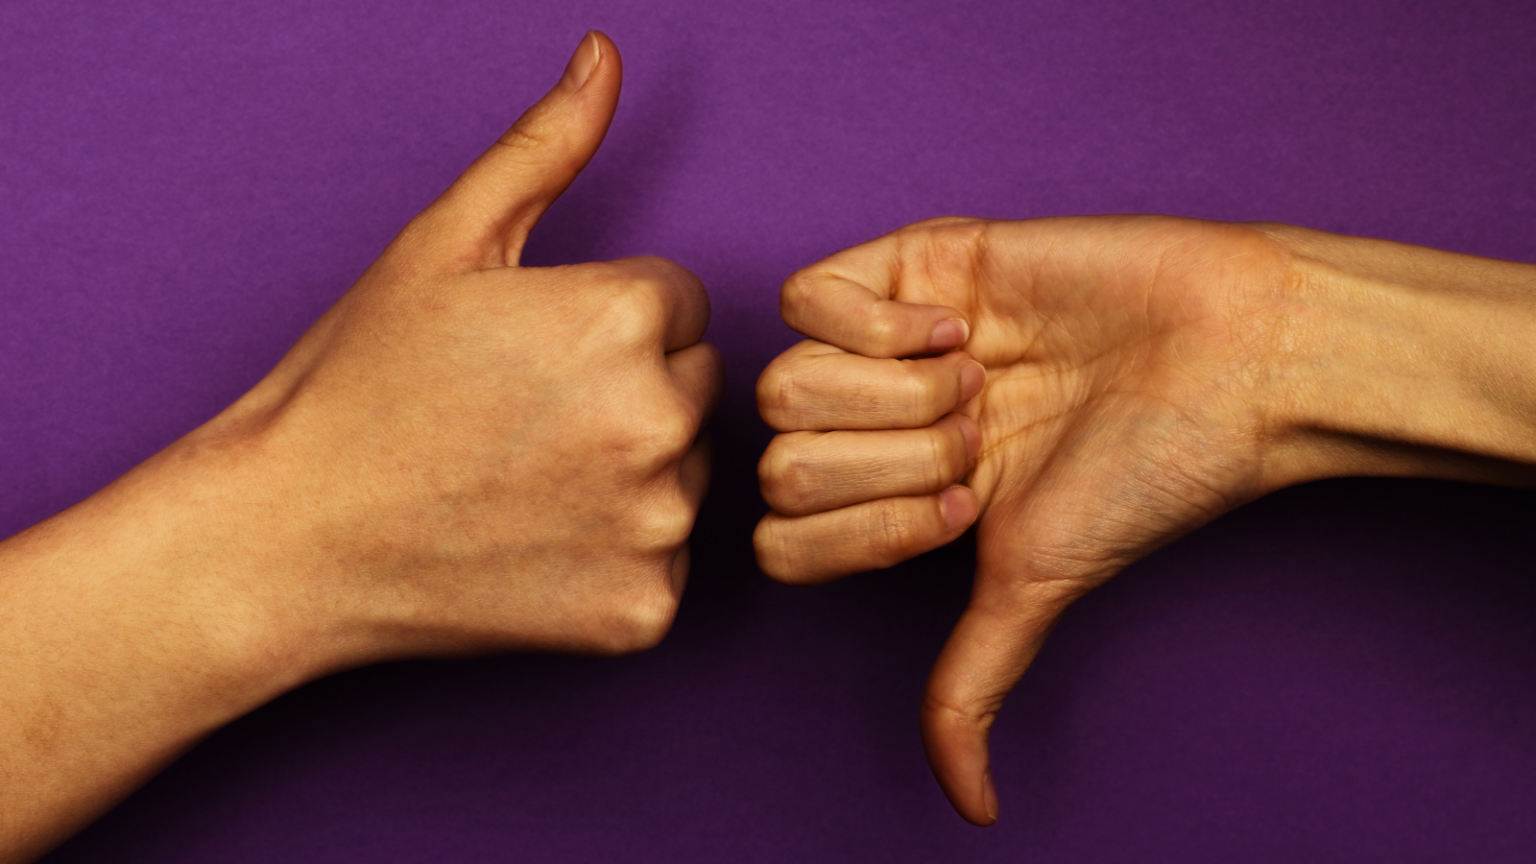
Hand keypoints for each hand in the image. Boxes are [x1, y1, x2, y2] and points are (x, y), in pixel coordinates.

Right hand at [0, 32, 721, 860]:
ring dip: (632, 474)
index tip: (530, 356)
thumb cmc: (358, 386)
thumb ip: (544, 146)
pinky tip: (538, 548)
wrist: (289, 541)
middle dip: (628, 390)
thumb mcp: (444, 244)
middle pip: (692, 383)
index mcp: (628, 313)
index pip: (678, 301)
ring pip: (687, 473)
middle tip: (524, 419)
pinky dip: (617, 559)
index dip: (601, 321)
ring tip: (525, 481)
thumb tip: (605, 57)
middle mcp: (663, 418)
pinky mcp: (646, 609)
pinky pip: (665, 562)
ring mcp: (658, 523)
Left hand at [755, 216, 1311, 823]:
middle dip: (895, 465)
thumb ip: (970, 684)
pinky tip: (960, 327)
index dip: (863, 534)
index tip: (964, 511)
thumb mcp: (1034, 587)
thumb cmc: (1142, 473)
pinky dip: (877, 326)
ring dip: (894, 397)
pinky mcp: (902, 262)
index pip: (782, 542)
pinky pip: (801, 297)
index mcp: (893, 501)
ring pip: (784, 385)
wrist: (1227, 357)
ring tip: (981, 382)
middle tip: (986, 441)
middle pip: (781, 464)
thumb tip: (969, 812)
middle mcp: (876, 426)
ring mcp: (881, 344)